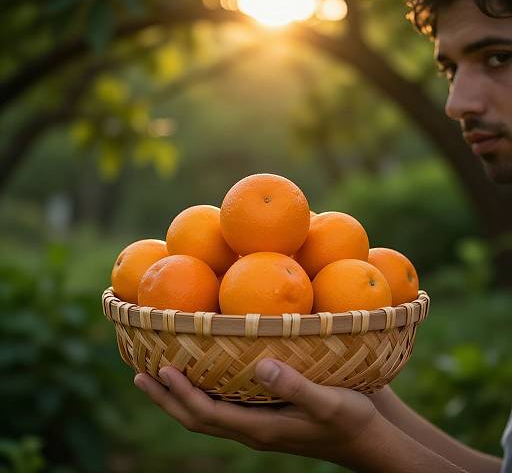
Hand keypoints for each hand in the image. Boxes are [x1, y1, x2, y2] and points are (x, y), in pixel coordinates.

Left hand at [134, 359, 379, 464]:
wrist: (371, 438)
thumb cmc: (352, 420)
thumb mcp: (327, 402)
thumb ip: (294, 387)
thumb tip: (259, 366)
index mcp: (260, 429)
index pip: (207, 414)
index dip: (180, 394)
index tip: (159, 370)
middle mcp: (253, 428)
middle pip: (197, 417)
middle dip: (167, 399)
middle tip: (140, 375)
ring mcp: (260, 421)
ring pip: (209, 412)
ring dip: (180, 396)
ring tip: (160, 374)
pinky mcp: (269, 412)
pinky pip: (226, 405)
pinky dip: (205, 391)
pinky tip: (206, 374)